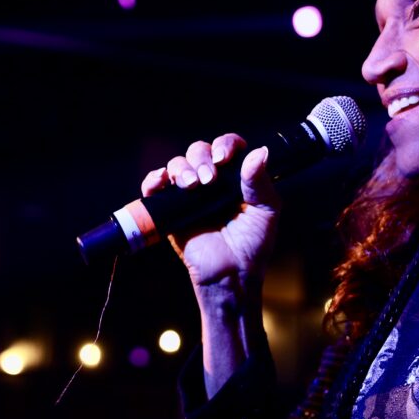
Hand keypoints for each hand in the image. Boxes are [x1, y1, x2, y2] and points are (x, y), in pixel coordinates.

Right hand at [142, 134, 279, 303]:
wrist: (231, 273)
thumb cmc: (252, 244)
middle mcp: (211, 180)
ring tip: (192, 186)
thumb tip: (260, 151)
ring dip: (182, 169)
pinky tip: (161, 180)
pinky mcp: (170, 210)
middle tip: (209, 180)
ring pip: (177, 164)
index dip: (225, 145)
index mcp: (235, 176)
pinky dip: (153, 180)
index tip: (224, 159)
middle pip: (199, 150)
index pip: (227, 146)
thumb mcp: (265, 211)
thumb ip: (260, 182)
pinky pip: (154, 188)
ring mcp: (189, 194)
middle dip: (202, 159)